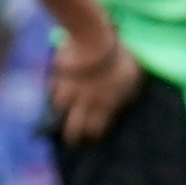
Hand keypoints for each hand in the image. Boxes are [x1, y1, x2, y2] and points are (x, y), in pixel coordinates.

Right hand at [45, 24, 141, 139]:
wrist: (91, 44)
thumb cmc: (118, 60)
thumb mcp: (132, 76)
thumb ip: (127, 92)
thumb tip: (123, 103)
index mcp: (105, 104)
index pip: (96, 129)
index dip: (93, 135)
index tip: (92, 137)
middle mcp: (84, 102)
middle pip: (73, 127)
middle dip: (72, 136)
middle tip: (72, 140)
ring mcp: (68, 90)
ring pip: (60, 107)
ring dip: (63, 109)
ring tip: (64, 111)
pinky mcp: (57, 76)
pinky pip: (53, 86)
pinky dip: (54, 88)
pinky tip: (56, 87)